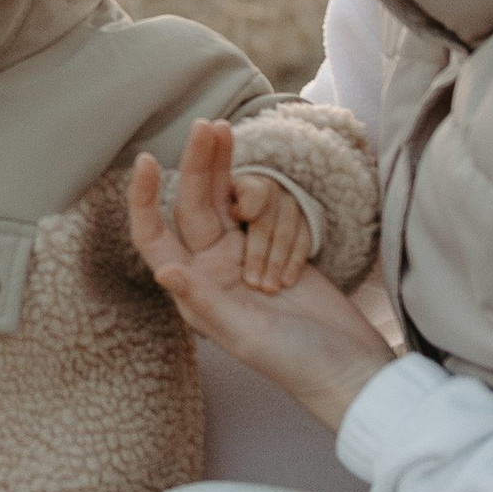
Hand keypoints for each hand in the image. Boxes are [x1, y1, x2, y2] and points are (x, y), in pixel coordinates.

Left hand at [130, 118, 395, 434]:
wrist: (348, 366)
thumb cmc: (294, 363)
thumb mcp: (245, 335)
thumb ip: (206, 302)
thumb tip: (166, 269)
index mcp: (196, 291)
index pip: (156, 238)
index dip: (144, 201)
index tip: (148, 160)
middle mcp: (214, 271)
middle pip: (195, 206)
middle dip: (198, 164)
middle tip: (207, 124)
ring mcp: (245, 259)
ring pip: (226, 201)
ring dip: (225, 166)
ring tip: (227, 129)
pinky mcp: (277, 251)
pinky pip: (260, 211)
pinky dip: (257, 189)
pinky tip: (255, 166)